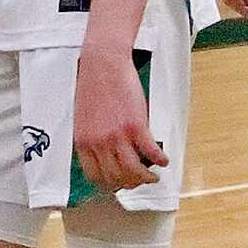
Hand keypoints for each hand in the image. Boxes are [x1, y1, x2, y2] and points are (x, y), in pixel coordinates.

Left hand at [74, 44, 167, 192]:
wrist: (103, 64)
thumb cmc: (93, 85)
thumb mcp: (84, 118)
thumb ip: (91, 137)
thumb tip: (103, 153)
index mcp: (84, 142)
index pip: (95, 176)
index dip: (109, 184)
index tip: (119, 182)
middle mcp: (99, 143)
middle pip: (116, 178)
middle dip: (130, 184)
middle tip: (140, 180)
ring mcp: (117, 136)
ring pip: (133, 171)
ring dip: (146, 178)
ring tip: (153, 176)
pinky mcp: (135, 126)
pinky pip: (151, 152)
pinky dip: (160, 160)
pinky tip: (164, 160)